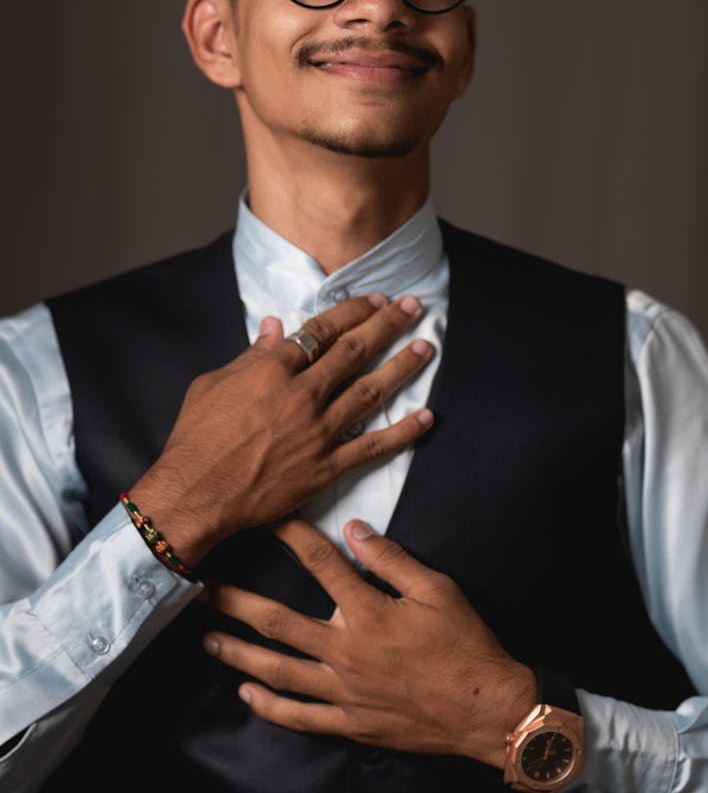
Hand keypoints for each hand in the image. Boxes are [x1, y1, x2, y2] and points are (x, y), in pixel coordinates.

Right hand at [130, 295, 433, 563]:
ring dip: (403, 366)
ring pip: (371, 391)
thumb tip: (276, 326)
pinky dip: (403, 432)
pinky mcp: (326, 467)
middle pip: (354, 351)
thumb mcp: (213, 383)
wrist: (196, 492)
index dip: (354, 311)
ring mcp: (318, 431)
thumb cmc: (196, 437)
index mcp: (274, 370)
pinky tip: (426, 417)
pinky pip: (373, 447)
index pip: (323, 330)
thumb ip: (251, 354)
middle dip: (388, 325)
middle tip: (413, 307)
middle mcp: (303, 395)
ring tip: (426, 347)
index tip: (375, 300)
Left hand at [201, 517, 536, 767]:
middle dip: (235, 603)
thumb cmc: (465, 644)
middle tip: (199, 589)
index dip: (290, 535)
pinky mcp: (351, 724)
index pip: (320, 564)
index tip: (263, 516)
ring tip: (207, 640)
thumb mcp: (437, 589)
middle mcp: (347, 652)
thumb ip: (391, 558)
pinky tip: (246, 694)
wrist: (487, 709)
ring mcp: (344, 692)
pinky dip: (270, 707)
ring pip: (279, 672)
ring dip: (239, 655)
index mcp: (369, 613)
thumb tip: (354, 527)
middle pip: (278, 623)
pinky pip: (301, 717)